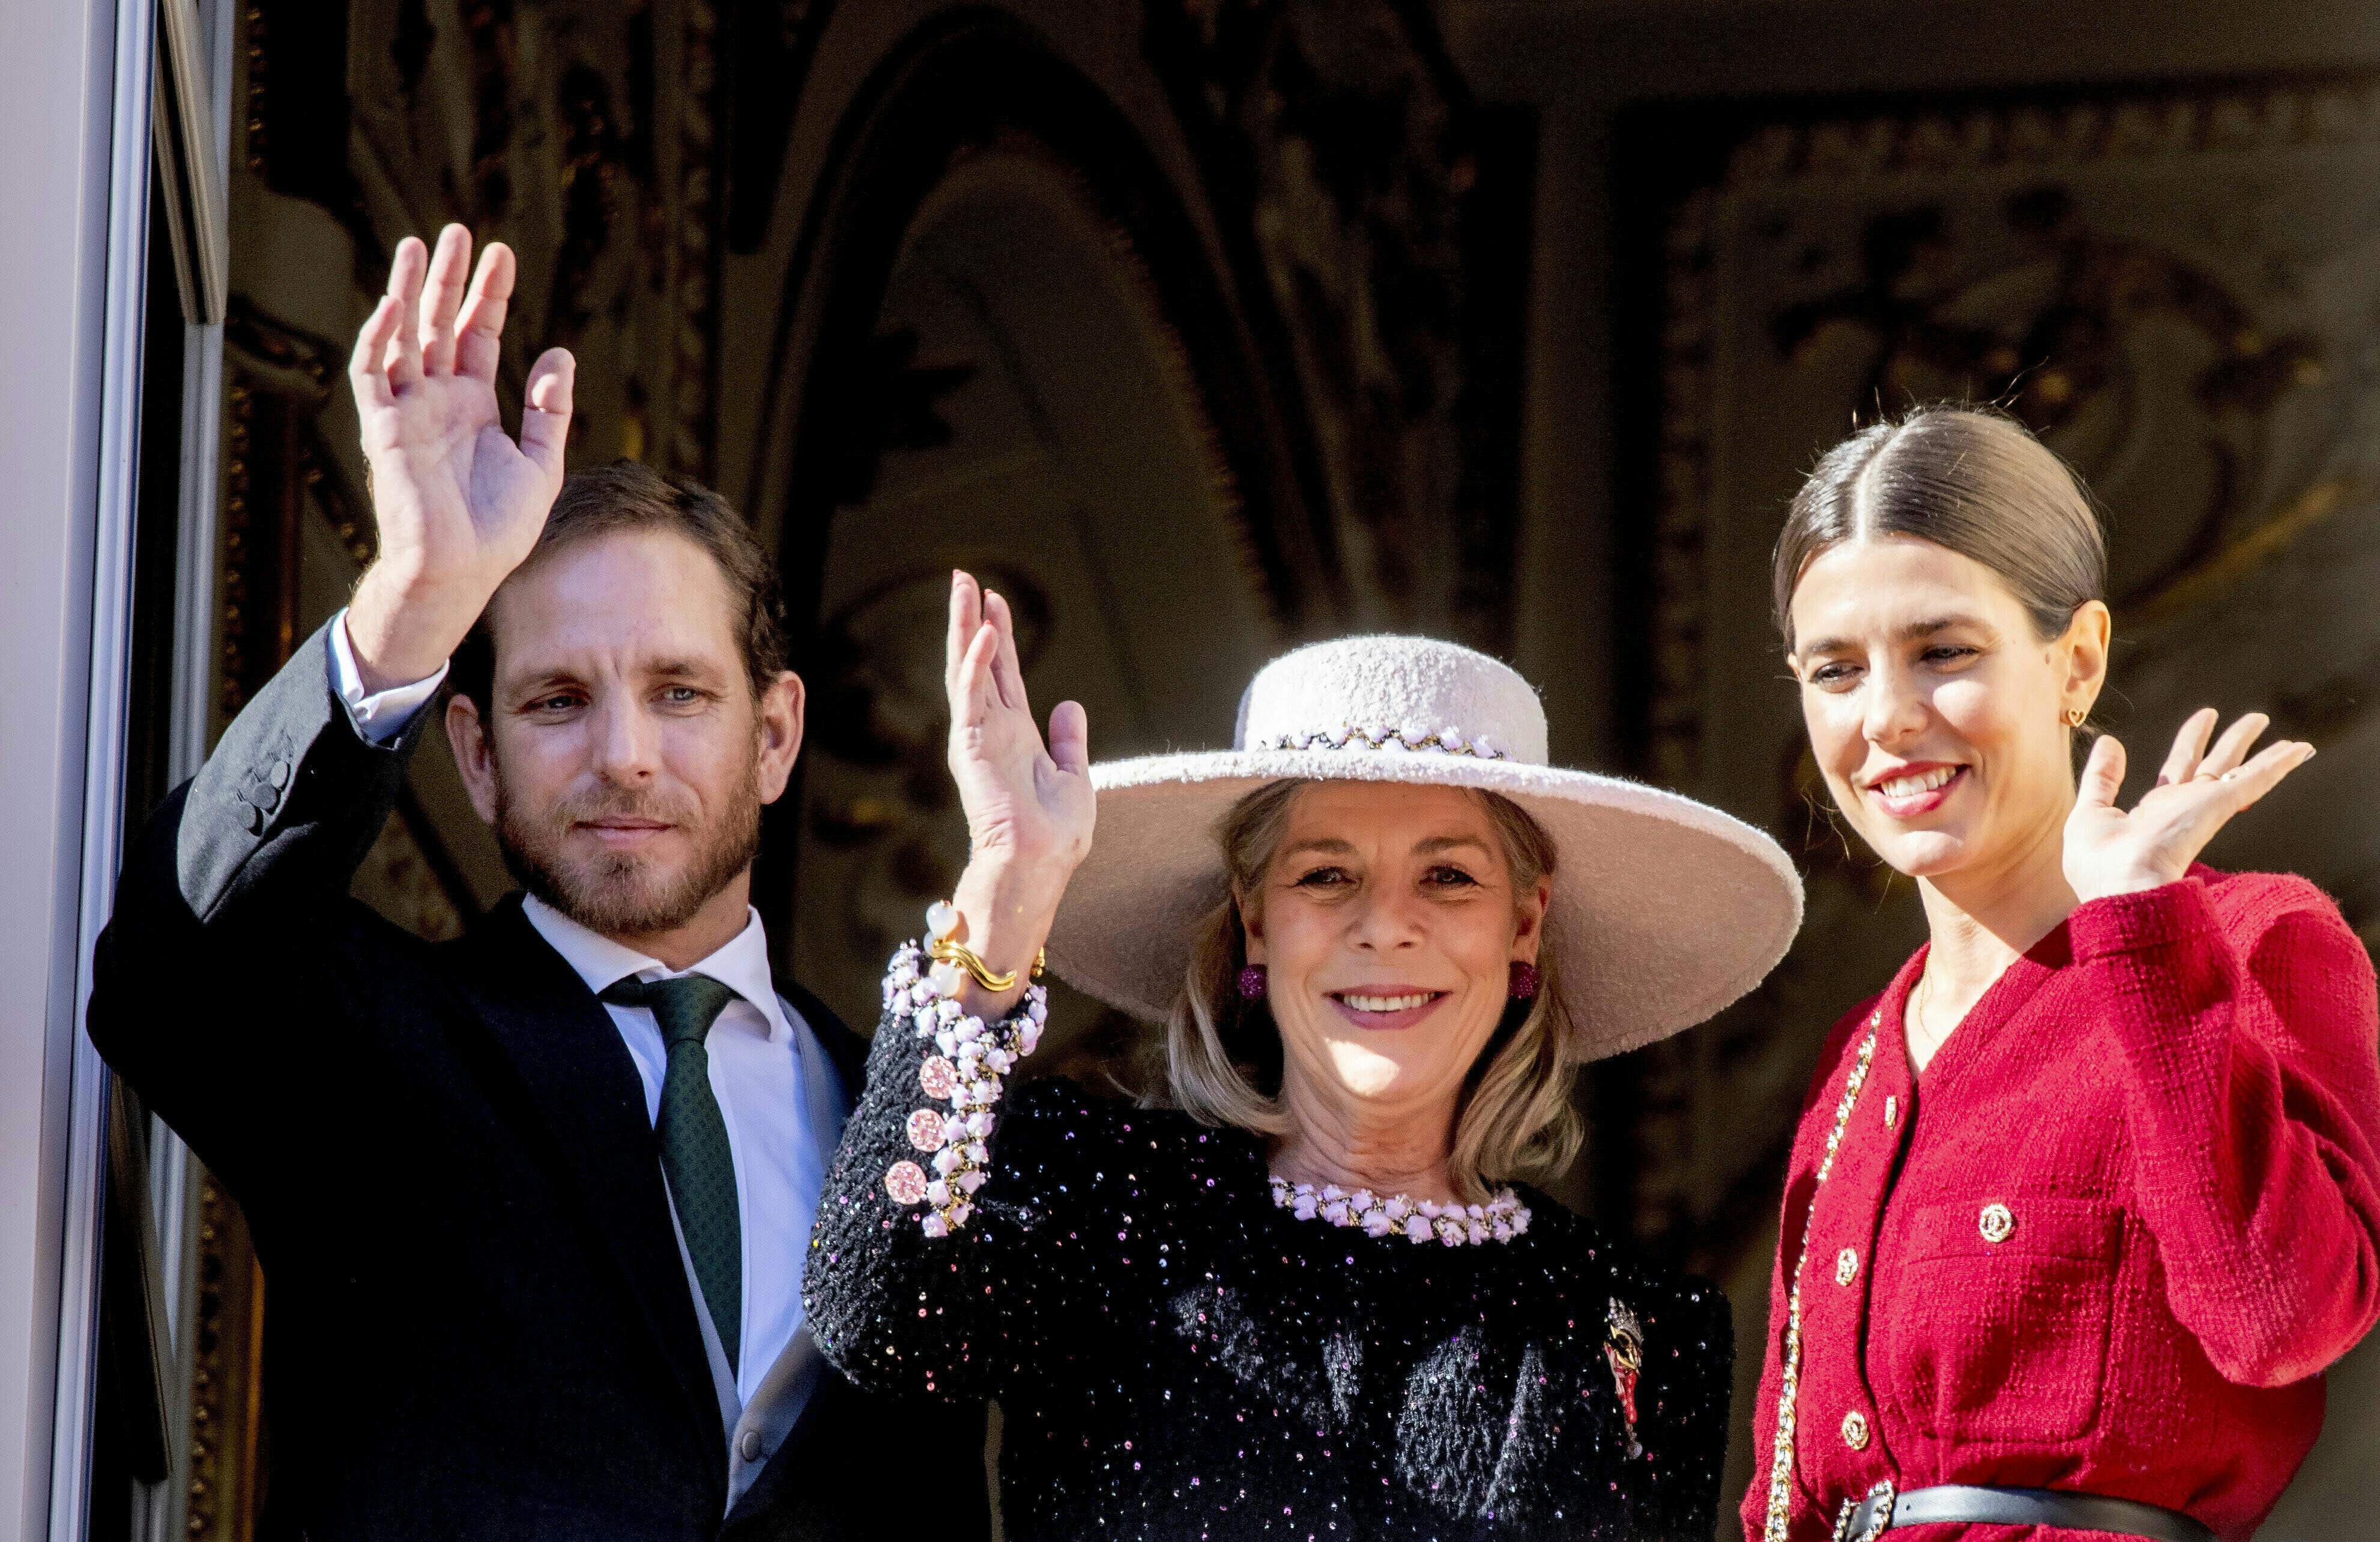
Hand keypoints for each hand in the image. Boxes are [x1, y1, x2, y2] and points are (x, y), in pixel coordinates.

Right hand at [344, 225, 575, 690]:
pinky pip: (373, 375)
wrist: (462, 572)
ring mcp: (408, 411)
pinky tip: (394, 306)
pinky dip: (379, 340)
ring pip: (403, 337)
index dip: (489, 295)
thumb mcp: (540, 464)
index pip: (478, 335)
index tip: (503, 254)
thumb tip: (560, 355)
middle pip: (440, 324)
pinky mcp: (383, 429)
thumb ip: (549, 410)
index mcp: (473, 406)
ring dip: (409, 292)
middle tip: (460, 232)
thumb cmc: (498, 530)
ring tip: (420, 247)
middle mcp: (437, 401)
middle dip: (449, 279)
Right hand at [945, 572, 1093, 873]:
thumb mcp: (1074, 776)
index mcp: (1016, 734)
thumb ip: (1069, 740)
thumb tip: (1070, 705)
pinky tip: (981, 633)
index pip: (1003, 673)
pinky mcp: (970, 746)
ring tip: (962, 586)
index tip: (994, 599)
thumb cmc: (1056, 833)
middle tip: (963, 577)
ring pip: (965, 669)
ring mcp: (978, 735)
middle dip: (971, 618)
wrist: (1039, 863)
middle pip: (978, 661)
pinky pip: (971, 696)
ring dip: (964, 626)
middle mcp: (992, 729)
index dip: (998, 636)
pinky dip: (974, 663)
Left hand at [2064, 709, 2314, 901]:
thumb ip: (2101, 777)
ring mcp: (2202, 807)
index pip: (2176, 771)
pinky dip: (2278, 764)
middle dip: (2231, 741)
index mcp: (2154, 812)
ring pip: (2236, 768)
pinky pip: (2254, 779)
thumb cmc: (2099, 864)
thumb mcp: (2091, 813)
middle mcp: (2182, 807)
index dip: (2190, 744)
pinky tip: (2298, 750)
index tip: (2204, 722)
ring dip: (2259, 747)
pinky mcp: (2217, 806)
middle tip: (2253, 720)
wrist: (2121, 888)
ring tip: (2271, 723)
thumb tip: (2109, 742)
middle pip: (2213, 764)